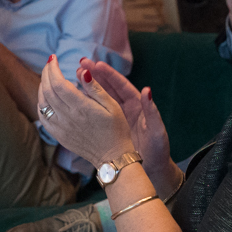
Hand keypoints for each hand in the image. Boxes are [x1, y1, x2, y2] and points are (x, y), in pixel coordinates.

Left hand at [36, 57, 133, 168]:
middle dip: (46, 73)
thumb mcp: (112, 105)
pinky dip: (41, 103)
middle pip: (47, 90)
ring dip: (42, 86)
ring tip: (48, 76)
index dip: (52, 69)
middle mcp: (67, 117)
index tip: (53, 58)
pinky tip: (46, 96)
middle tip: (50, 63)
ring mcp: (60, 128)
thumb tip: (81, 71)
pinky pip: (42, 117)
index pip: (58, 83)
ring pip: (42, 103)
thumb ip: (95, 87)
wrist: (112, 157)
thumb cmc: (116, 129)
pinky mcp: (58, 135)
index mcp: (81, 107)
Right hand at [85, 59, 172, 176]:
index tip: (97, 64)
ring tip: (75, 75)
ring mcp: (116, 117)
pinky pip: (96, 112)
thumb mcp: (156, 131)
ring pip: (100, 97)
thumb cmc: (158, 150)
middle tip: (81, 63)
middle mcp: (126, 108)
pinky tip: (74, 97)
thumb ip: (152, 112)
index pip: (121, 85)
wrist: (152, 168)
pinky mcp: (109, 127)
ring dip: (88, 86)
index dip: (109, 74)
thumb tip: (147, 91)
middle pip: (108, 87)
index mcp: (137, 105)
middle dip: (95, 74)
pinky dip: (86, 103)